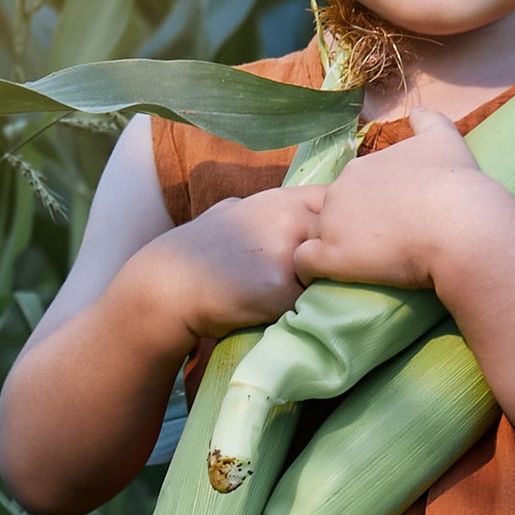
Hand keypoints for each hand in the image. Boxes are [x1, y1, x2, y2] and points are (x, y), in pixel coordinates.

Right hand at [143, 183, 327, 342]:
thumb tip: (283, 205)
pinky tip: (287, 314)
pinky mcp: (280, 292)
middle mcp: (289, 221)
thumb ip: (264, 208)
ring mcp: (287, 255)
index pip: (337, 203)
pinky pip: (313, 305)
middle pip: (346, 239)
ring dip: (329, 287)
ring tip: (308, 297)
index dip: (342, 224)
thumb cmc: (198, 249)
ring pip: (334, 275)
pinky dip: (307, 312)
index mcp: (282, 200)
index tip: (336, 243)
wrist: (168, 284)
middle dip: (344, 257)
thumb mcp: (231, 210)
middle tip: (331, 277)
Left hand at [294, 116, 514, 296]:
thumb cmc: (457, 185)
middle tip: (375, 251)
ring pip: (316, 237)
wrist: (461, 225)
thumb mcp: (444, 139)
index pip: (350, 191)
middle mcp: (339, 190)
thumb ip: (429, 121)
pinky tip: (330, 280)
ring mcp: (332, 223)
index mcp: (360, 168)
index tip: (387, 227)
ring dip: (330, 251)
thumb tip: (418, 112)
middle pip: (331, 213)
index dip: (365, 210)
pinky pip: (304, 264)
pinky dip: (312, 272)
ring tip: (355, 270)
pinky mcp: (331, 256)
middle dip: (346, 229)